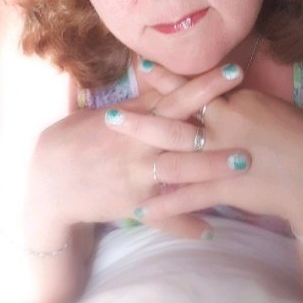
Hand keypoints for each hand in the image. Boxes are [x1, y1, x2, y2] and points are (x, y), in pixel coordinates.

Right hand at [23, 62, 247, 243]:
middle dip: (216, 130)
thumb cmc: (82, 137)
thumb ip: (143, 103)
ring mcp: (137, 177)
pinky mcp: (133, 204)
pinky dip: (186, 225)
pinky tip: (210, 231)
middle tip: (252, 124)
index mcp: (135, 120)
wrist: (50, 178)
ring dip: (211, 171)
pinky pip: (163, 216)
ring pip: (179, 174)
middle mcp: (139, 146)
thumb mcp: (110, 114)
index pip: (175, 97)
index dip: (205, 84)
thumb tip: (171, 81)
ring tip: (243, 167)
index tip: (236, 71)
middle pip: (183, 135)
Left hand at [108, 65, 302, 234]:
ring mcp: (224, 157)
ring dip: (146, 159)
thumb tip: (219, 92)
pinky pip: (191, 198)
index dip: (166, 79)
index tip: (140, 67)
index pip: (195, 87)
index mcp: (236, 101)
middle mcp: (225, 125)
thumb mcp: (269, 108)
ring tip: (119, 161)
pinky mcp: (228, 188)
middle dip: (140, 119)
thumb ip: (239, 102)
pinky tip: (144, 212)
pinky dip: (166, 206)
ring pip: (176, 156)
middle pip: (175, 119)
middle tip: (110, 116)